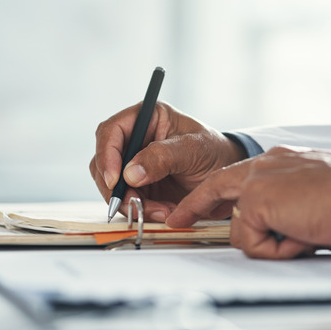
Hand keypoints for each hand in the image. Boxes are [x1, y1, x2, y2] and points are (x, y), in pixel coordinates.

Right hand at [89, 102, 246, 220]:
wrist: (226, 176)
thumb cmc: (214, 152)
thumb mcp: (193, 149)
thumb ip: (162, 157)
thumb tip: (130, 173)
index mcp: (147, 117)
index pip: (112, 131)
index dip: (107, 155)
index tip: (116, 179)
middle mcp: (135, 139)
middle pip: (104, 161)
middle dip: (117, 187)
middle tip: (136, 203)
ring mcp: (134, 163)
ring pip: (112, 185)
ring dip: (131, 202)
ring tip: (161, 210)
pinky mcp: (139, 186)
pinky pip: (127, 201)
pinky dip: (141, 211)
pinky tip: (163, 212)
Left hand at [166, 145, 330, 258]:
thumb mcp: (318, 200)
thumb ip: (293, 209)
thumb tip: (288, 233)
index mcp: (283, 161)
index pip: (241, 175)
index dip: (218, 192)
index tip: (200, 203)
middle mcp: (267, 164)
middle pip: (217, 187)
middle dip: (194, 206)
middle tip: (178, 220)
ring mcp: (258, 180)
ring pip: (240, 229)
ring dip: (271, 244)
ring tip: (306, 235)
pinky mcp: (256, 200)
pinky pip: (252, 243)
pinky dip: (277, 250)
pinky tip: (302, 237)